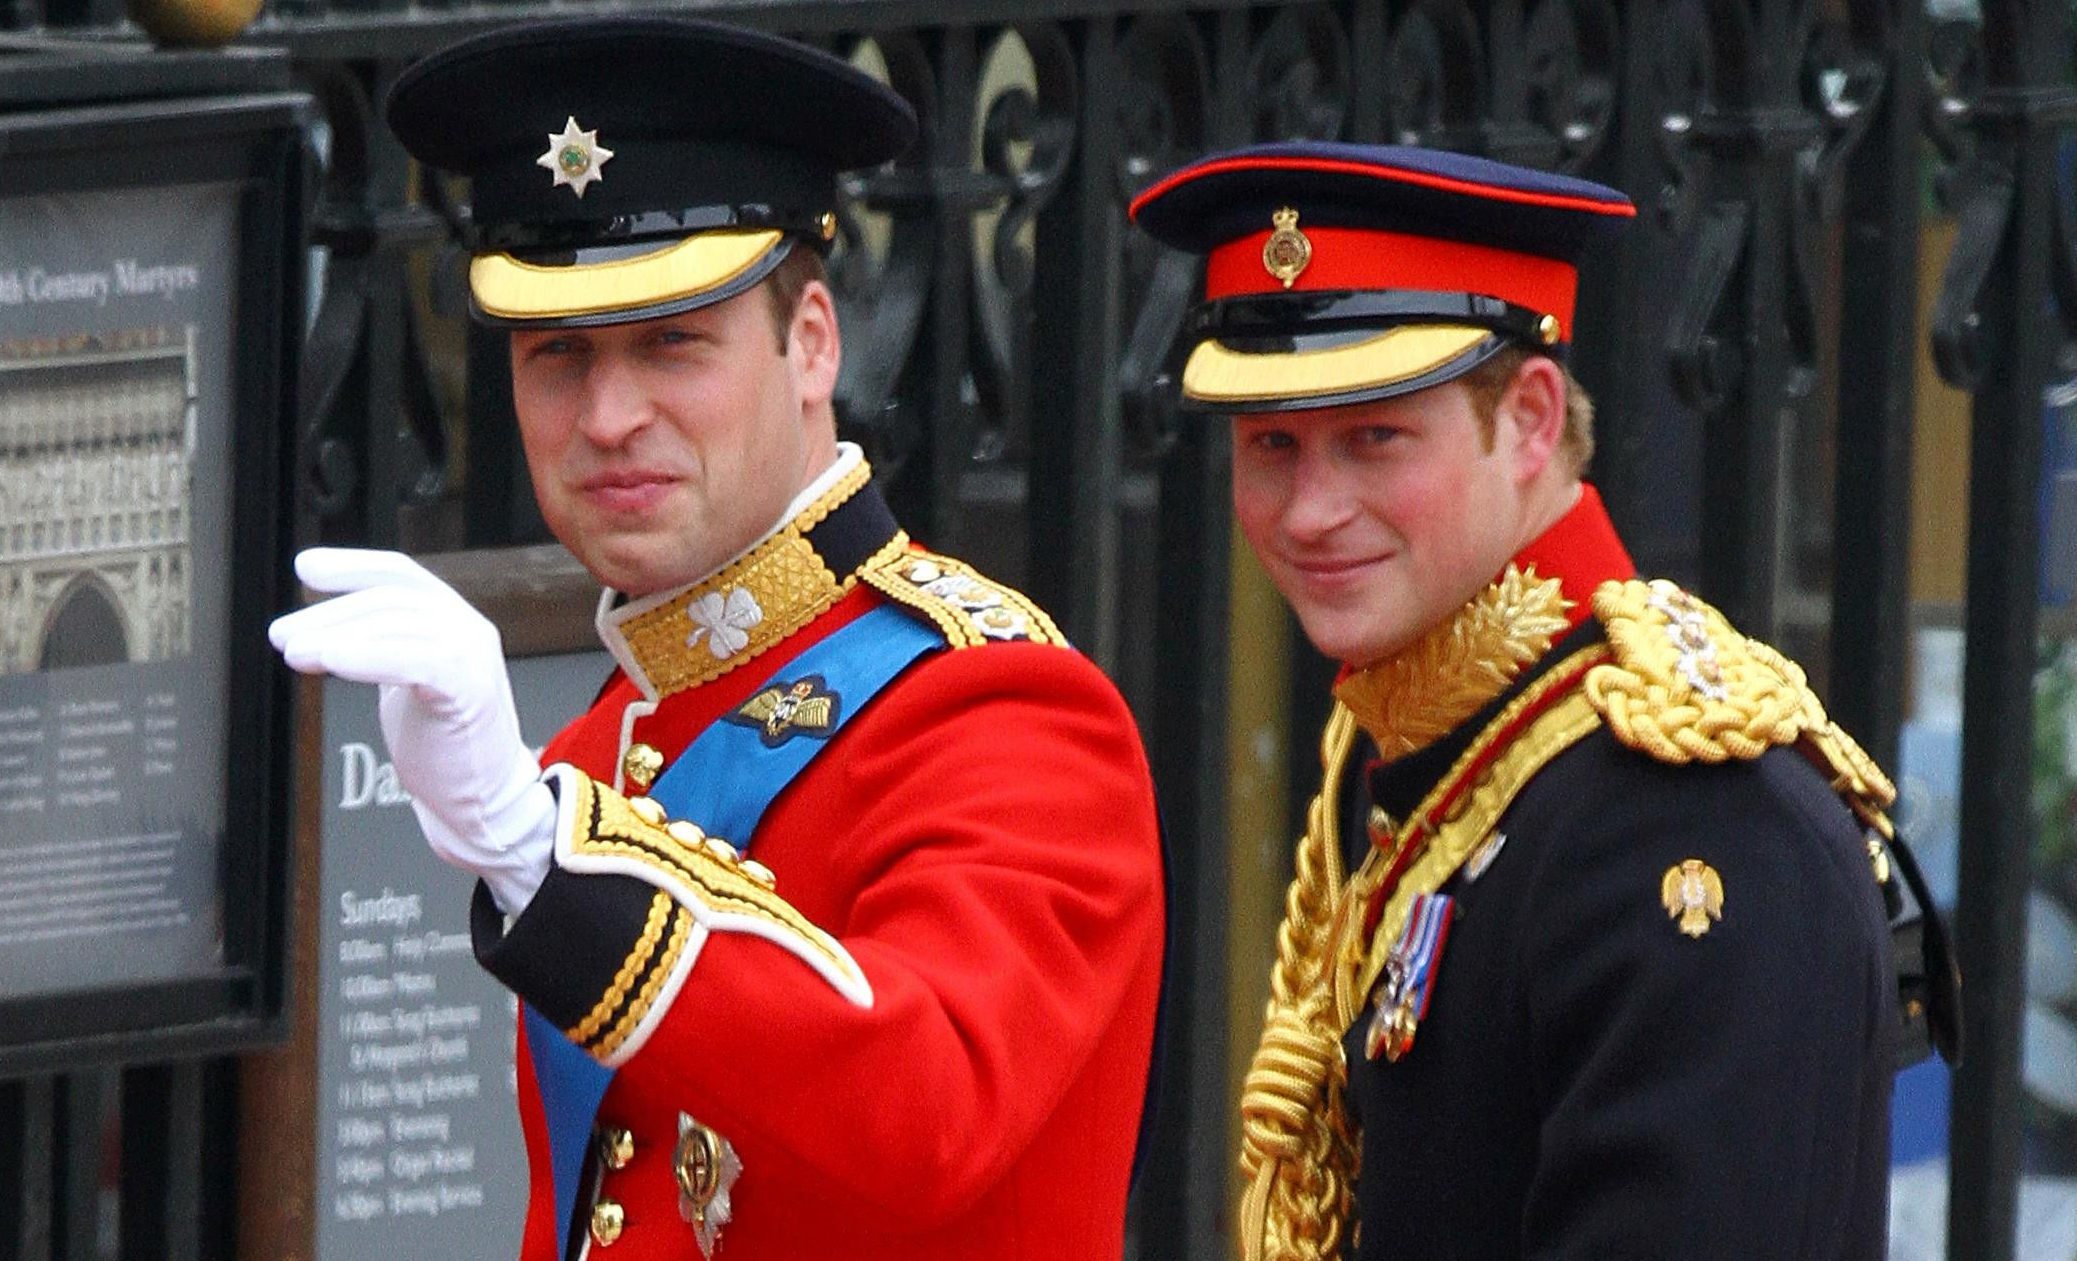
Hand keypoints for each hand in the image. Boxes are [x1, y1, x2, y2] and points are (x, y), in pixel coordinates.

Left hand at [268, 548, 552, 914]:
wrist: (483, 803)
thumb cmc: (445, 749)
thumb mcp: (408, 684)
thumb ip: (383, 649)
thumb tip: (321, 630)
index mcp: (455, 624)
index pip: (400, 575)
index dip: (350, 566)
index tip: (303, 568)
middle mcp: (469, 630)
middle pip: (389, 600)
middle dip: (327, 614)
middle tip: (281, 635)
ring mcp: (473, 658)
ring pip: (395, 624)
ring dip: (335, 635)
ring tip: (294, 653)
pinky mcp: (468, 691)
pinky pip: (413, 660)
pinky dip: (367, 656)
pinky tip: (330, 661)